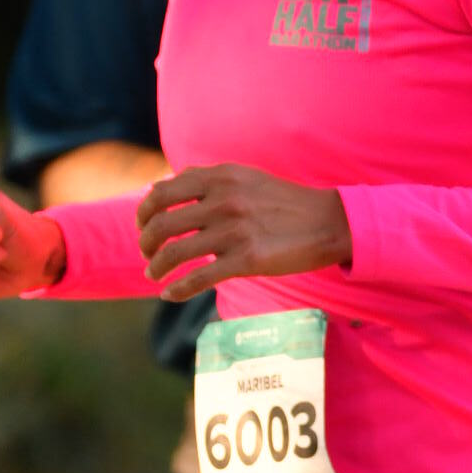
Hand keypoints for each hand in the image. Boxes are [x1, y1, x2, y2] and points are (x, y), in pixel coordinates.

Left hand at [137, 165, 351, 300]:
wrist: (328, 222)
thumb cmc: (283, 202)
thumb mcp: (244, 177)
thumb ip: (204, 180)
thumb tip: (160, 186)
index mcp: (220, 178)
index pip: (162, 193)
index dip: (144, 212)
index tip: (143, 226)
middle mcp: (223, 201)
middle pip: (162, 224)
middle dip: (145, 243)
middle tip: (146, 254)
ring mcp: (234, 231)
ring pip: (175, 253)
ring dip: (156, 267)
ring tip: (153, 275)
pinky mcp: (246, 260)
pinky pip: (199, 278)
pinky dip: (177, 289)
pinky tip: (169, 295)